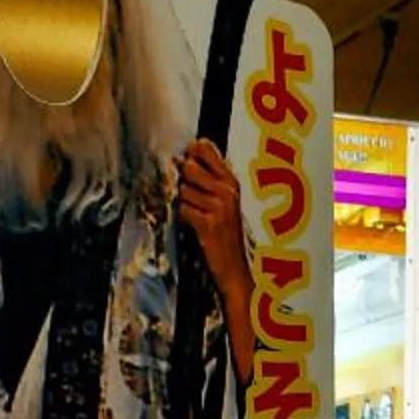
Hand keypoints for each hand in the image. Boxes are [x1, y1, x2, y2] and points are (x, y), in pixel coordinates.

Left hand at [177, 139, 252, 314]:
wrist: (235, 269)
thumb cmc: (228, 236)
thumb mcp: (226, 203)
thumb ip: (211, 180)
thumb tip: (185, 159)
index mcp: (232, 182)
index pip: (205, 149)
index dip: (191, 152)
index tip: (189, 159)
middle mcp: (227, 191)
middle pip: (188, 167)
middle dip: (184, 181)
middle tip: (194, 197)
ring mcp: (219, 207)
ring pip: (183, 190)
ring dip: (185, 203)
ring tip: (198, 216)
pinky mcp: (208, 224)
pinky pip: (183, 210)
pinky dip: (185, 218)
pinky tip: (196, 227)